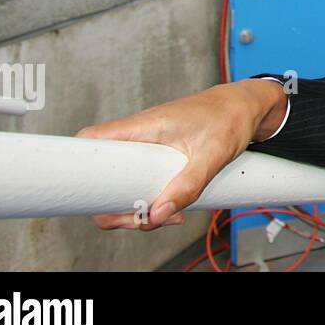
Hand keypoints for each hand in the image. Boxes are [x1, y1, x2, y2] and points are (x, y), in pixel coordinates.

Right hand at [75, 80, 282, 231]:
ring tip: (164, 217)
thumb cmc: (230, 118)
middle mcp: (139, 135)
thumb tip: (156, 216)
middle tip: (139, 220)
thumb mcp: (213, 155)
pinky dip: (150, 198)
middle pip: (100, 173)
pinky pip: (140, 180)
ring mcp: (148, 146)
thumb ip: (187, 186)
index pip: (89, 139)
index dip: (76, 165)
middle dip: (111, 204)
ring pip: (121, 181)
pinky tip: (171, 208)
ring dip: (135, 205)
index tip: (88, 197)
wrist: (249, 105)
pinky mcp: (159, 155)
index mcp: (142, 126)